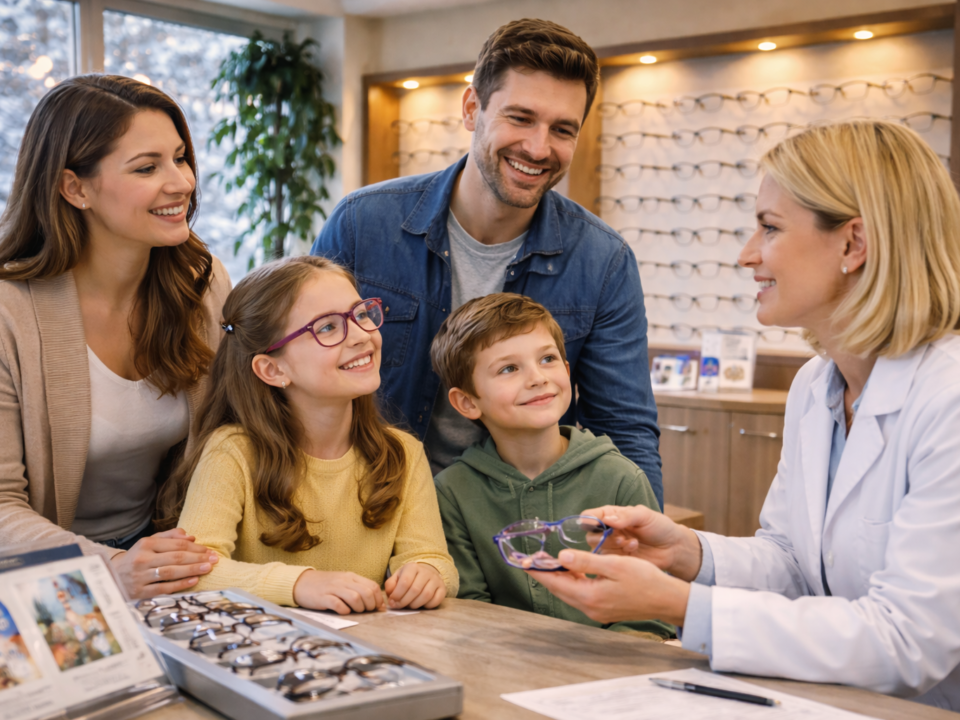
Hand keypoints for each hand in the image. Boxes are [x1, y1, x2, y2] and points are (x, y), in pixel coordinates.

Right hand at [109, 528, 218, 599]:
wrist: (111, 577)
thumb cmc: (137, 558)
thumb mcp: (150, 543)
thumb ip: (170, 536)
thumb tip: (191, 537)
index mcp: (146, 544)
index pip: (176, 545)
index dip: (195, 548)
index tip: (209, 550)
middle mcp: (142, 559)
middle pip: (175, 558)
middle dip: (197, 558)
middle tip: (214, 559)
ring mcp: (140, 577)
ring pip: (170, 572)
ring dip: (192, 570)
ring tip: (208, 568)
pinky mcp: (140, 593)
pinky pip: (164, 588)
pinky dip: (180, 585)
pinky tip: (194, 581)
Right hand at [293, 570, 385, 614]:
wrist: (301, 582)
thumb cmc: (325, 585)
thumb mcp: (344, 583)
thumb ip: (358, 590)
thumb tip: (377, 604)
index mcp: (351, 576)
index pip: (372, 586)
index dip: (378, 599)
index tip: (377, 608)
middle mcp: (344, 581)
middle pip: (366, 593)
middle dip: (370, 606)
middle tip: (365, 611)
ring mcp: (333, 589)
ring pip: (355, 598)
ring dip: (359, 609)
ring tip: (355, 611)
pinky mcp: (323, 598)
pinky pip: (338, 605)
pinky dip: (344, 611)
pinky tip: (343, 612)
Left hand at [384, 563, 445, 609]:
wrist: (426, 573)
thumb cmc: (409, 577)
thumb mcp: (397, 577)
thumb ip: (390, 585)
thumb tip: (391, 598)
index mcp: (412, 567)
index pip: (405, 582)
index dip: (397, 595)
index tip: (392, 602)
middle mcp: (426, 572)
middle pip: (415, 590)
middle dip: (404, 602)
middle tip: (399, 606)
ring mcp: (436, 580)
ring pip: (426, 596)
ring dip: (415, 605)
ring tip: (410, 605)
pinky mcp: (443, 589)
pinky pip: (436, 600)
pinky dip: (427, 606)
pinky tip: (421, 604)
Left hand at [527, 549, 690, 625]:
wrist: (667, 600)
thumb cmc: (645, 580)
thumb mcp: (615, 565)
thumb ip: (586, 561)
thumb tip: (560, 557)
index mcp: (590, 596)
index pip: (556, 583)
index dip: (538, 571)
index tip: (523, 562)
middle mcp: (590, 608)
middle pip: (560, 589)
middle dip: (545, 574)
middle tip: (531, 560)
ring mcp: (597, 611)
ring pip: (570, 592)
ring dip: (559, 577)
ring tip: (548, 562)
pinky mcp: (604, 610)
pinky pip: (581, 594)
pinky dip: (573, 582)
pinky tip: (573, 570)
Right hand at [585, 505, 702, 580]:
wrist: (672, 548)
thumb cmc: (659, 526)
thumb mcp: (644, 515)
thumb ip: (626, 516)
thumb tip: (606, 519)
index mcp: (612, 515)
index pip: (589, 516)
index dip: (588, 520)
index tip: (596, 525)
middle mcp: (608, 531)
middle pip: (590, 535)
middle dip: (603, 537)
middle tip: (620, 537)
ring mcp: (612, 547)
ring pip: (598, 549)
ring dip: (613, 546)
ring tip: (632, 543)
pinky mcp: (617, 560)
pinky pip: (609, 560)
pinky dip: (621, 554)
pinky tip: (634, 548)